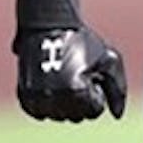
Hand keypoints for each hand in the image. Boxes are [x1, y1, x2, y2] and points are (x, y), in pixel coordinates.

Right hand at [12, 0, 127, 121]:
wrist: (49, 25)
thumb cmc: (83, 42)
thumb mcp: (109, 61)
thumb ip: (118, 90)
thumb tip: (117, 115)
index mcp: (77, 91)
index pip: (94, 112)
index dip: (96, 92)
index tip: (91, 74)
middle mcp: (54, 98)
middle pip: (76, 117)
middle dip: (82, 99)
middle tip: (78, 75)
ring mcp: (37, 98)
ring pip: (58, 116)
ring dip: (64, 102)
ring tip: (65, 77)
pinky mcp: (24, 96)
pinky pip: (40, 113)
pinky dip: (48, 103)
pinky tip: (53, 84)